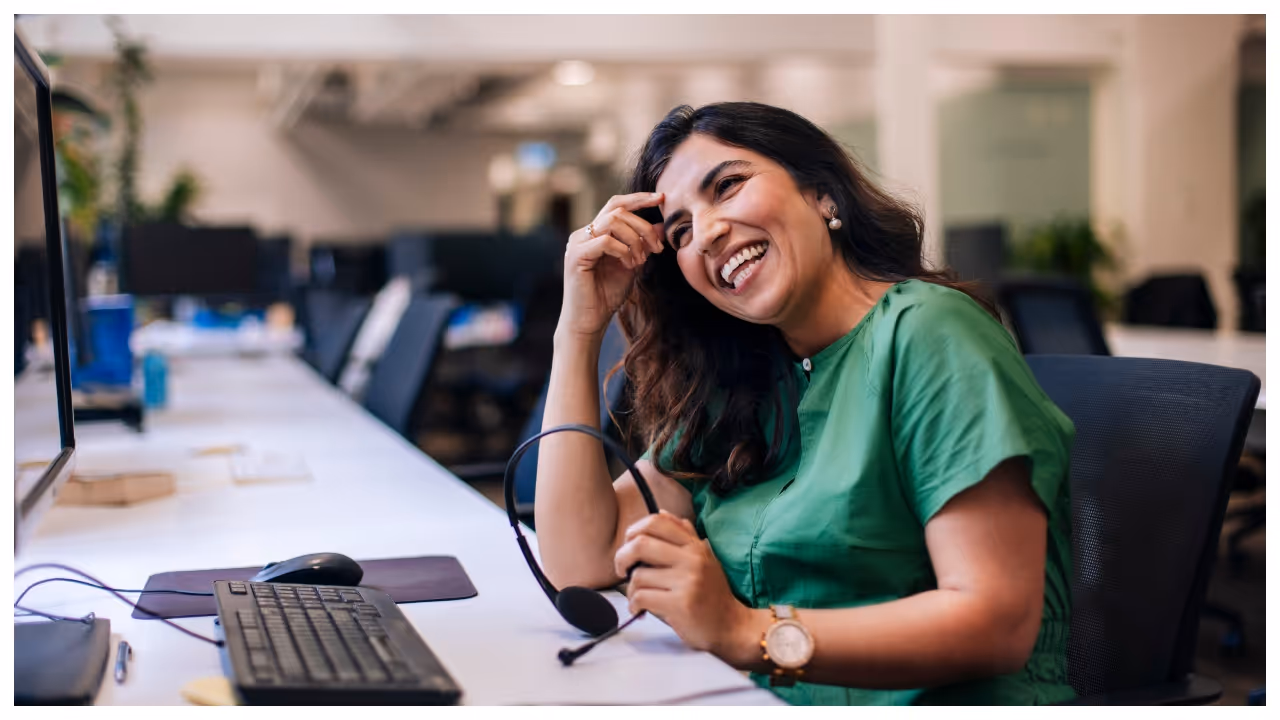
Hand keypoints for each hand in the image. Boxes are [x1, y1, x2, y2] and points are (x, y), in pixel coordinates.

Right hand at [559, 193, 664, 339]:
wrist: (589, 321)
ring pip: (612, 221)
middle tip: (657, 247)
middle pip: (617, 210)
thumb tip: (660, 225)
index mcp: (594, 233)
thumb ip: (643, 245)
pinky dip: (623, 250)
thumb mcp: (632, 265)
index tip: (661, 198)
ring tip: (641, 261)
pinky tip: (629, 265)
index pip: (616, 205)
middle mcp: (583, 233)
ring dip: (634, 239)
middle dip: (643, 226)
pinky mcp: (576, 256)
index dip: (638, 198)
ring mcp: (577, 243)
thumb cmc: (607, 295)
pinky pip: (605, 241)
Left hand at [615, 511, 757, 660]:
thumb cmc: (713, 594)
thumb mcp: (705, 557)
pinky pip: (642, 597)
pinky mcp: (681, 604)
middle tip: (622, 570)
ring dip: (630, 589)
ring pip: (638, 575)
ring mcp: (687, 581)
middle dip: (622, 557)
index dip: (634, 530)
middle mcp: (692, 559)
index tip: (629, 545)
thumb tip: (663, 512)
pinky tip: (640, 610)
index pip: (657, 521)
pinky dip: (634, 605)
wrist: (732, 626)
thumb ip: (684, 535)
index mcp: (695, 546)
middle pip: (640, 544)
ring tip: (638, 597)